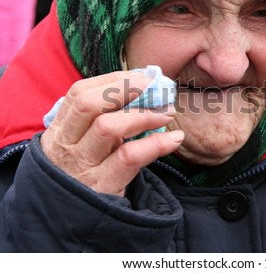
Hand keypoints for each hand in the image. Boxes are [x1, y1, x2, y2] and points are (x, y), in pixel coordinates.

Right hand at [41, 71, 183, 195]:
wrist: (72, 219)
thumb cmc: (85, 172)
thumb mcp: (82, 145)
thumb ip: (101, 121)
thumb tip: (144, 92)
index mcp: (60, 130)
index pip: (79, 93)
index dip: (112, 80)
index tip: (141, 77)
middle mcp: (66, 146)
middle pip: (89, 105)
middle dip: (125, 89)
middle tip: (154, 88)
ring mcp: (83, 167)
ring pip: (109, 128)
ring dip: (144, 115)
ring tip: (167, 113)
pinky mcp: (103, 186)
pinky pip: (131, 157)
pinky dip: (157, 144)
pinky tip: (174, 139)